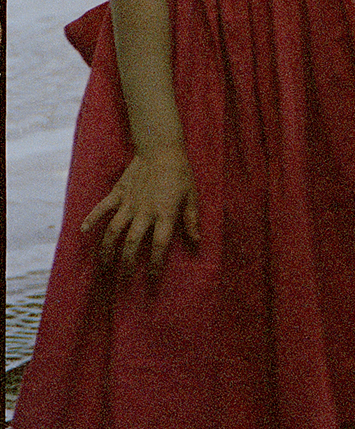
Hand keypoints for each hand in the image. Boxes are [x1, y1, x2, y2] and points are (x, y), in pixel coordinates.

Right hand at [81, 148, 198, 278]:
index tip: (153, 279)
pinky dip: (91, 219)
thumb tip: (197, 241)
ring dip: (107, 249)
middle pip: (133, 243)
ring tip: (104, 265)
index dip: (156, 264)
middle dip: (127, 263)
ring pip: (113, 231)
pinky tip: (82, 231)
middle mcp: (144, 211)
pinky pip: (101, 208)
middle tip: (124, 279)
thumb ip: (192, 219)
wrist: (161, 149)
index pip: (160, 245)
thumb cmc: (180, 173)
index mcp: (165, 213)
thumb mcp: (192, 195)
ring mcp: (128, 203)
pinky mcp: (117, 193)